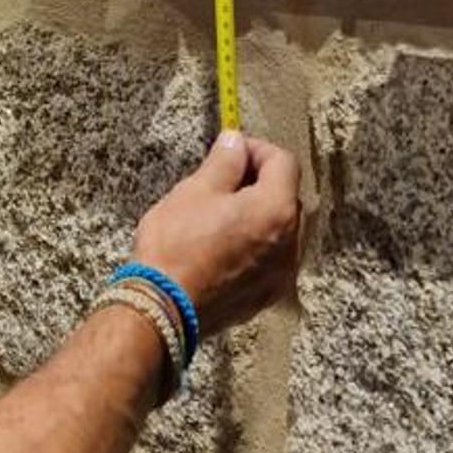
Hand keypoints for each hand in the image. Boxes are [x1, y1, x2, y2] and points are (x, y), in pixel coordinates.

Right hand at [132, 132, 299, 338]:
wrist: (162, 308)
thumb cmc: (176, 246)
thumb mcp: (195, 191)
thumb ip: (224, 162)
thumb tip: (235, 143)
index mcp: (275, 211)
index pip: (283, 162)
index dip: (257, 149)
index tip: (231, 150)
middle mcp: (290, 244)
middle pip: (285, 197)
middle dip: (257, 182)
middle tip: (220, 180)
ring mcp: (280, 274)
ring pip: (278, 230)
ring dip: (256, 215)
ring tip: (217, 215)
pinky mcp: (265, 296)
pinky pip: (268, 259)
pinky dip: (252, 245)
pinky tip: (220, 246)